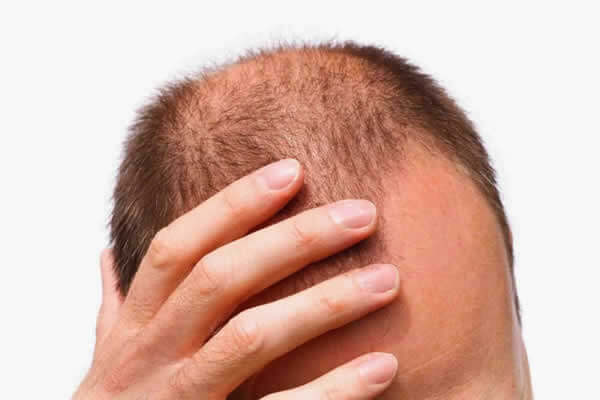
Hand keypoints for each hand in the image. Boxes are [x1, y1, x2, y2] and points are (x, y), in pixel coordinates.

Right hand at [74, 159, 399, 398]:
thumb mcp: (107, 356)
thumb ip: (114, 305)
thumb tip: (107, 252)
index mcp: (132, 327)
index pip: (178, 246)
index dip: (232, 204)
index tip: (292, 170)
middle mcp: (148, 357)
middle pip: (220, 278)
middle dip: (294, 240)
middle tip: (363, 213)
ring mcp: (178, 398)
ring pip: (250, 337)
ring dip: (325, 303)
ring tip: (387, 279)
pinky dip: (334, 390)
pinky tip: (383, 366)